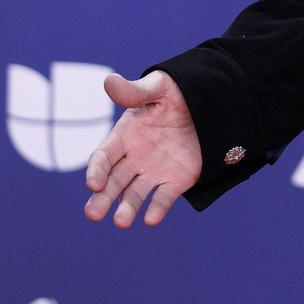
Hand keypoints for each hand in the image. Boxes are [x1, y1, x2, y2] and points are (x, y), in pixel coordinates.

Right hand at [83, 71, 201, 228]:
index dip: (96, 170)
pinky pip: (164, 197)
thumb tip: (109, 81)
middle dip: (103, 198)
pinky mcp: (175, 180)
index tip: (93, 184)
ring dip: (127, 208)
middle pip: (114, 181)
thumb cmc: (178, 92)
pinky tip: (151, 220)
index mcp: (124, 136)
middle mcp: (134, 158)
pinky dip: (158, 208)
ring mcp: (153, 171)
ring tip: (121, 222)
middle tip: (93, 214)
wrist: (211, 102)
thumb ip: (135, 91)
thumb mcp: (158, 87)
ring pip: (135, 194)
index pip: (103, 157)